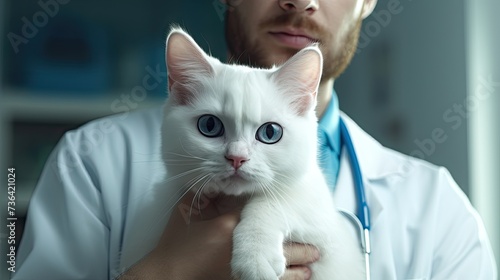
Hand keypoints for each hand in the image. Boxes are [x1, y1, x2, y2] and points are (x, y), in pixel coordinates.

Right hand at [120, 192, 319, 279]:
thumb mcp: (185, 213)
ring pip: (282, 268)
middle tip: (316, 245)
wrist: (165, 277)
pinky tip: (298, 278)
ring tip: (313, 260)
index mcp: (231, 226)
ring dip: (300, 264)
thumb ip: (203, 194)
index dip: (279, 215)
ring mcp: (244, 270)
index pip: (262, 215)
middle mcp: (243, 248)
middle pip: (281, 245)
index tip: (294, 213)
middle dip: (301, 246)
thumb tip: (219, 181)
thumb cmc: (173, 246)